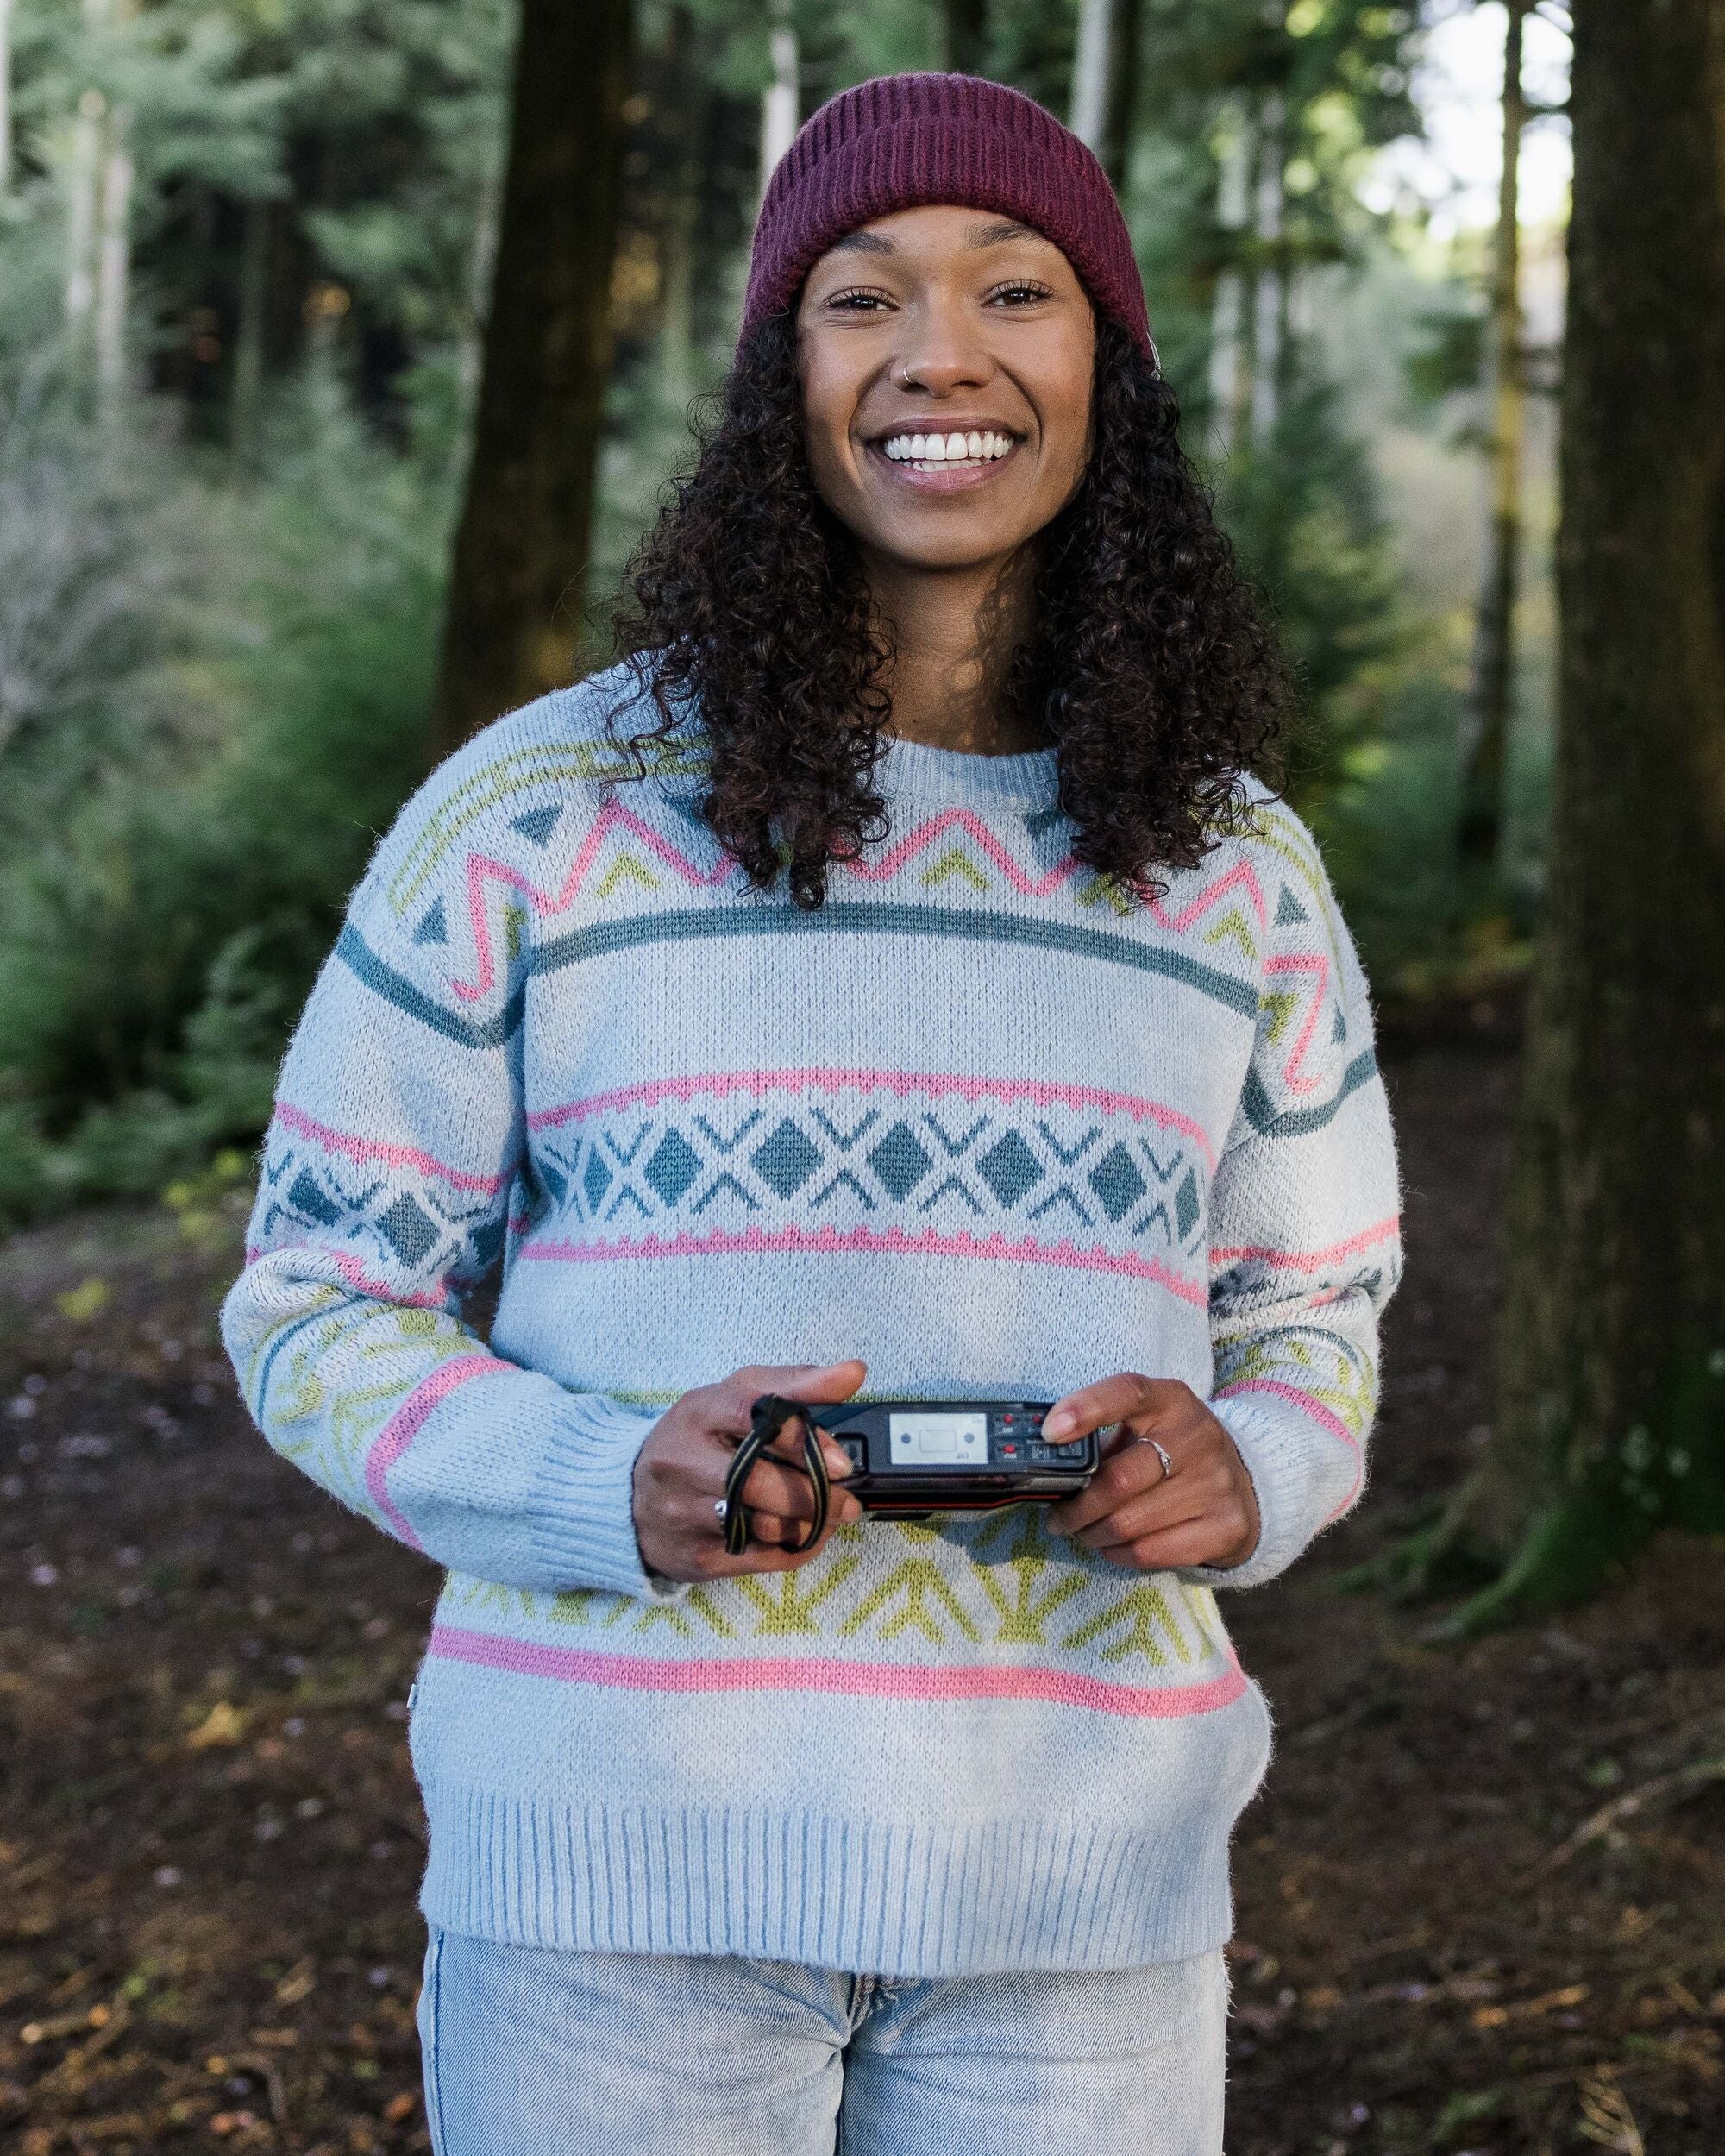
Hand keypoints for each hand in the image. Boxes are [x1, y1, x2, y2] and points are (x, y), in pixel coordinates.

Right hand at [632, 1361, 867, 1582]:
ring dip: (811, 1524)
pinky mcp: (695, 1556)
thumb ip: (797, 1384)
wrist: (630, 1496)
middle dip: (816, 1495)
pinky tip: (808, 1536)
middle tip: (848, 1500)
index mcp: (699, 1412)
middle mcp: (684, 1463)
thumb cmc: (699, 1439)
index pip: (754, 1418)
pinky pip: (759, 1560)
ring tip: (833, 1517)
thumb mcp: (738, 1397)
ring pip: (762, 1526)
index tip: (842, 1461)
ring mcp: (685, 1513)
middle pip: (758, 1483)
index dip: (803, 1439)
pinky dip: (796, 1549)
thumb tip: (855, 1372)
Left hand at [1041, 1376, 1259, 1572]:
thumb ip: (1104, 1434)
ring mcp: (1216, 1483)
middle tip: (1057, 1518)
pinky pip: (1149, 1552)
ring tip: (1082, 1533)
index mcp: (1171, 1401)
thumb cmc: (1173, 1452)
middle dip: (1075, 1507)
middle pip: (1118, 1480)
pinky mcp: (1225, 1527)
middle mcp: (1197, 1437)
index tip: (1050, 1432)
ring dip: (1091, 1534)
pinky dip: (1118, 1554)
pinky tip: (1112, 1546)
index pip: (1128, 1392)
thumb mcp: (1148, 1426)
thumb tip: (1046, 1461)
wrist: (1244, 1486)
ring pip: (1128, 1523)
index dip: (1086, 1409)